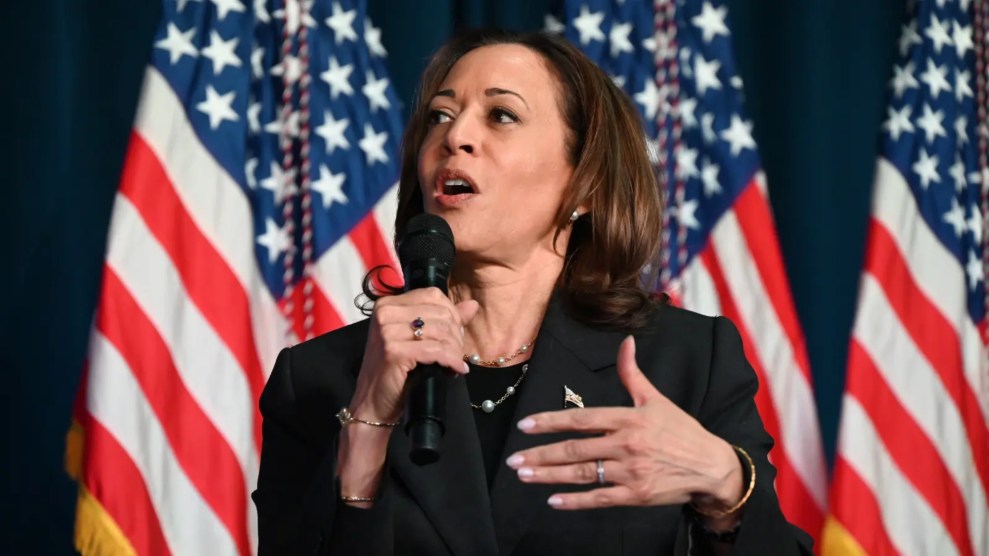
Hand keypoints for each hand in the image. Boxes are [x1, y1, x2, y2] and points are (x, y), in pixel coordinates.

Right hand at [349, 288, 479, 423]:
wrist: (371, 404)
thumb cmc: (394, 373)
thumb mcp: (418, 341)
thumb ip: (444, 321)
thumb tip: (472, 305)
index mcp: (388, 304)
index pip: (433, 295)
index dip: (452, 314)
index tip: (456, 335)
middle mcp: (385, 312)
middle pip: (440, 312)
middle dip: (456, 335)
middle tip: (457, 354)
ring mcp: (387, 330)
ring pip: (440, 331)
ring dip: (455, 350)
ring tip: (455, 363)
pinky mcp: (393, 351)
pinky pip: (435, 350)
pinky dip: (450, 360)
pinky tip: (455, 369)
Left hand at [506, 336, 743, 514]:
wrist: (711, 466)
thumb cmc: (681, 431)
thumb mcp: (656, 399)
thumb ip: (632, 373)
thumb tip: (625, 342)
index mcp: (627, 419)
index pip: (581, 419)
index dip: (551, 422)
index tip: (525, 426)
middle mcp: (626, 445)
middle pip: (575, 450)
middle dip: (540, 454)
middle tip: (513, 460)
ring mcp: (630, 472)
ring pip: (582, 474)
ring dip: (549, 476)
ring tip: (525, 476)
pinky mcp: (636, 495)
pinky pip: (599, 498)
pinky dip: (575, 501)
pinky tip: (553, 500)